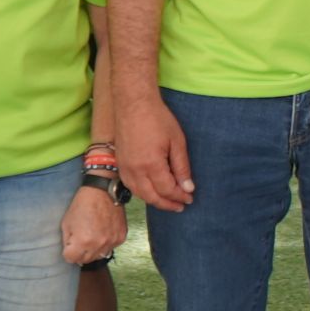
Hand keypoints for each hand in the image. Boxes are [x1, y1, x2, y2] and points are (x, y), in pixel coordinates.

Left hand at [59, 186, 127, 264]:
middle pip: (85, 260)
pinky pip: (111, 248)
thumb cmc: (82, 204)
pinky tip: (103, 231)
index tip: (70, 244)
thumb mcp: (66, 223)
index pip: (70, 259)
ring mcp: (111, 242)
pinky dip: (106, 243)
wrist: (102, 191)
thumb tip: (70, 254)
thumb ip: (67, 241)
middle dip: (80, 253)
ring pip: (99, 256)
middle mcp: (98, 245)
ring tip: (92, 236)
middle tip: (80, 240)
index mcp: (82, 242)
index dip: (68, 252)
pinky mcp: (121, 237)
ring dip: (93, 250)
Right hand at [108, 80, 193, 211]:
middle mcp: (135, 170)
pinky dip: (142, 193)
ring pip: (140, 194)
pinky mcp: (119, 163)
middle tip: (181, 206)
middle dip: (168, 204)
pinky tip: (151, 192)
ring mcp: (125, 168)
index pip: (167, 190)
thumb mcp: (177, 141)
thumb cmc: (157, 119)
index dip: (180, 196)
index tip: (190, 198)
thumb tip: (188, 187)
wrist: (133, 104)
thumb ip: (181, 167)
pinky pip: (130, 186)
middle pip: (152, 197)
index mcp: (151, 165)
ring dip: (154, 200)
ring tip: (168, 202)